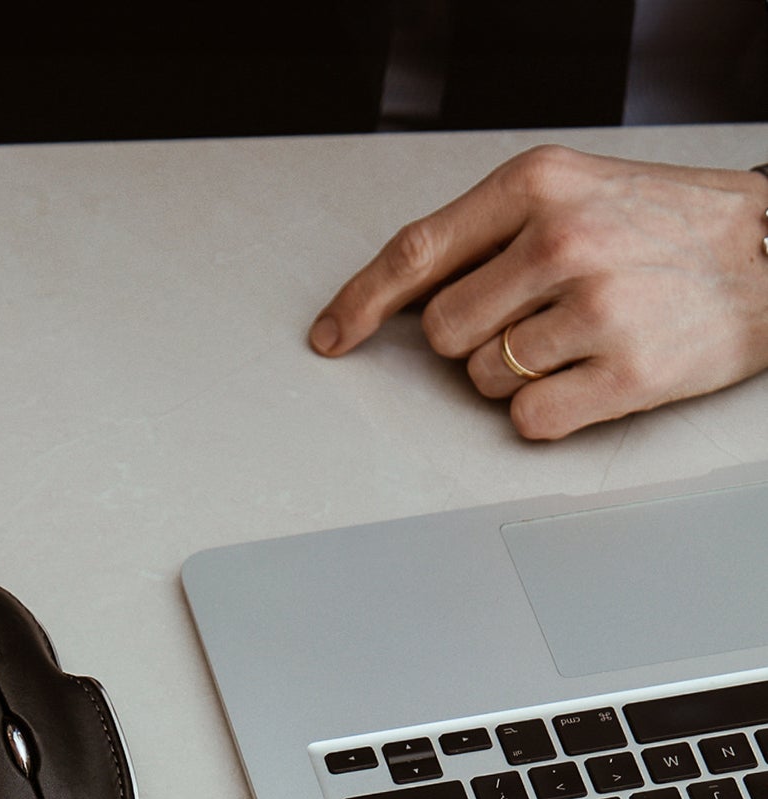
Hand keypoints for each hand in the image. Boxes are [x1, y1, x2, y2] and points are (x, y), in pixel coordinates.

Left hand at [309, 146, 767, 438]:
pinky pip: (525, 418)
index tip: (330, 337)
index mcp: (536, 185)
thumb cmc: (664, 226)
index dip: (360, 303)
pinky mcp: (622, 371)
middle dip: (472, 337)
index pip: (414, 253)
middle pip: (441, 332)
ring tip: (577, 337)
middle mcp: (560, 240)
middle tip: (535, 316)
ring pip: (479, 378)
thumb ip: (488, 234)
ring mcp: (592, 307)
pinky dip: (544, 411)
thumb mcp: (573, 193)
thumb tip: (398, 297)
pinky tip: (589, 375)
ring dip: (512, 372)